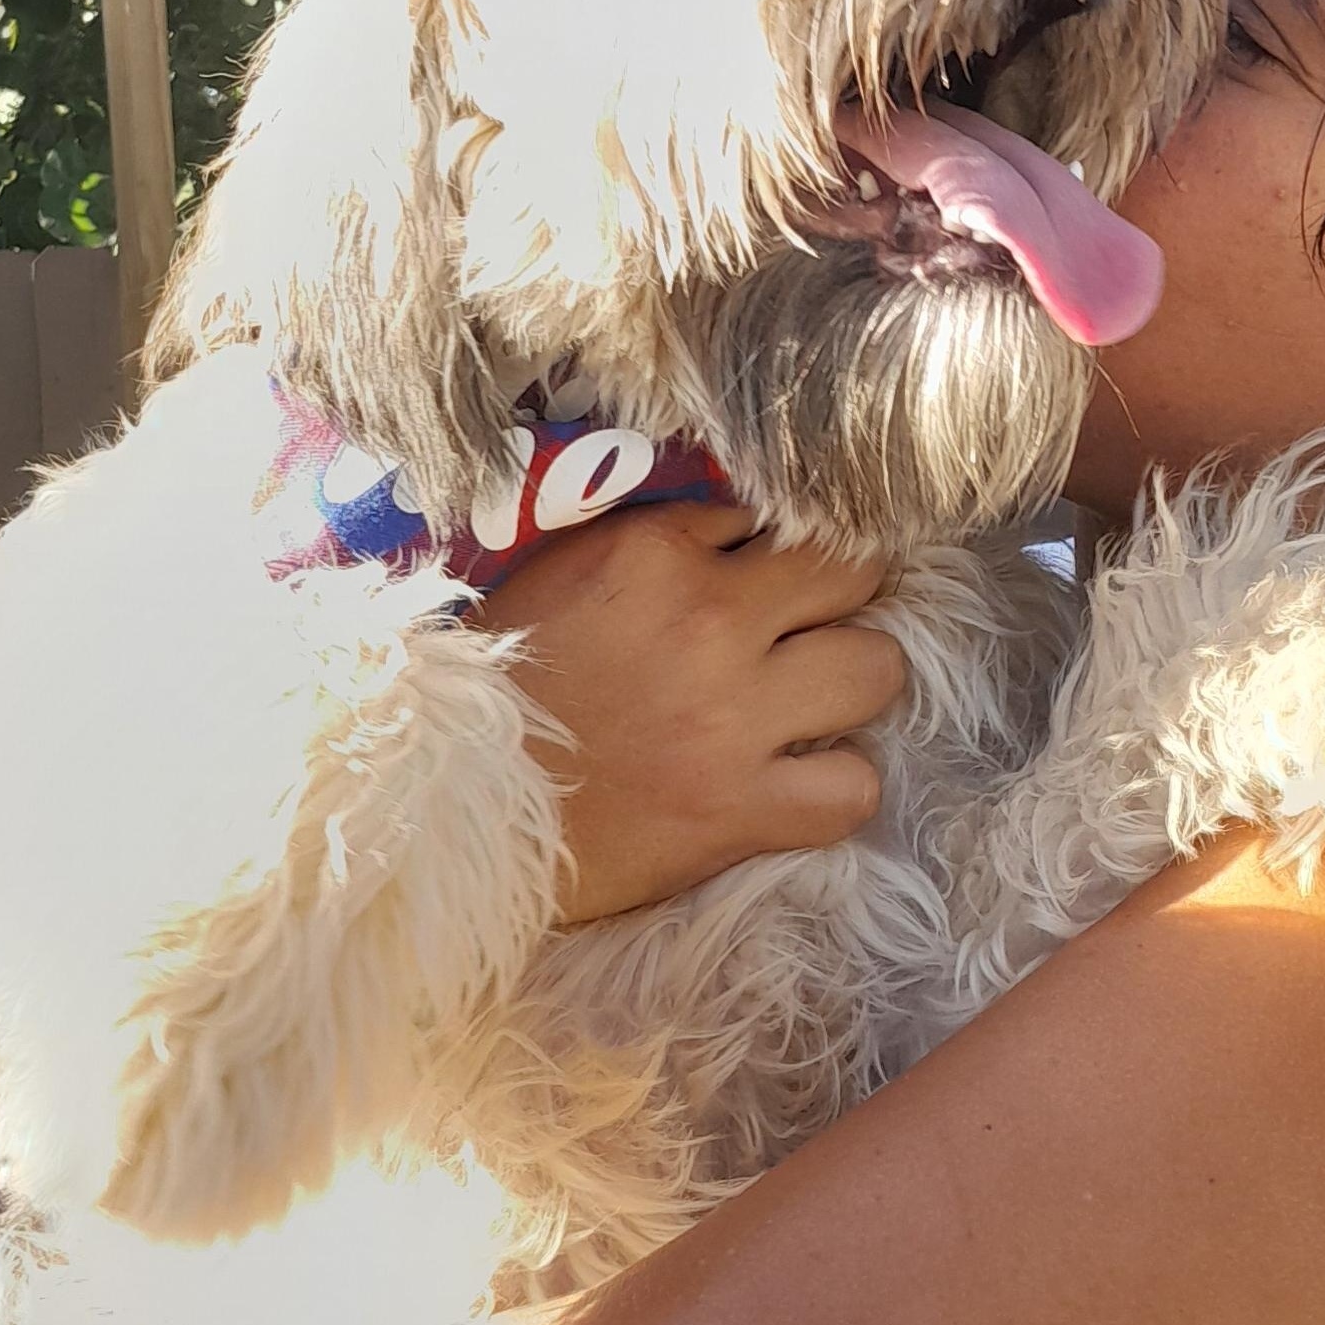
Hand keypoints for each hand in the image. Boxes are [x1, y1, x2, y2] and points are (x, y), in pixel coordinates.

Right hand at [477, 504, 904, 921]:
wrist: (446, 808)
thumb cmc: (493, 689)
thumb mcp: (559, 572)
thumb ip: (654, 541)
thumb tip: (741, 524)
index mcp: (655, 551)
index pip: (776, 515)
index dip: (774, 550)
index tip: (759, 578)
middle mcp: (711, 620)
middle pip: (856, 573)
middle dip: (841, 597)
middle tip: (808, 629)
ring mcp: (734, 719)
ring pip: (878, 668)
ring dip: (852, 683)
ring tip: (813, 702)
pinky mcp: (739, 810)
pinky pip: (853, 788)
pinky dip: (836, 788)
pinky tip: (801, 783)